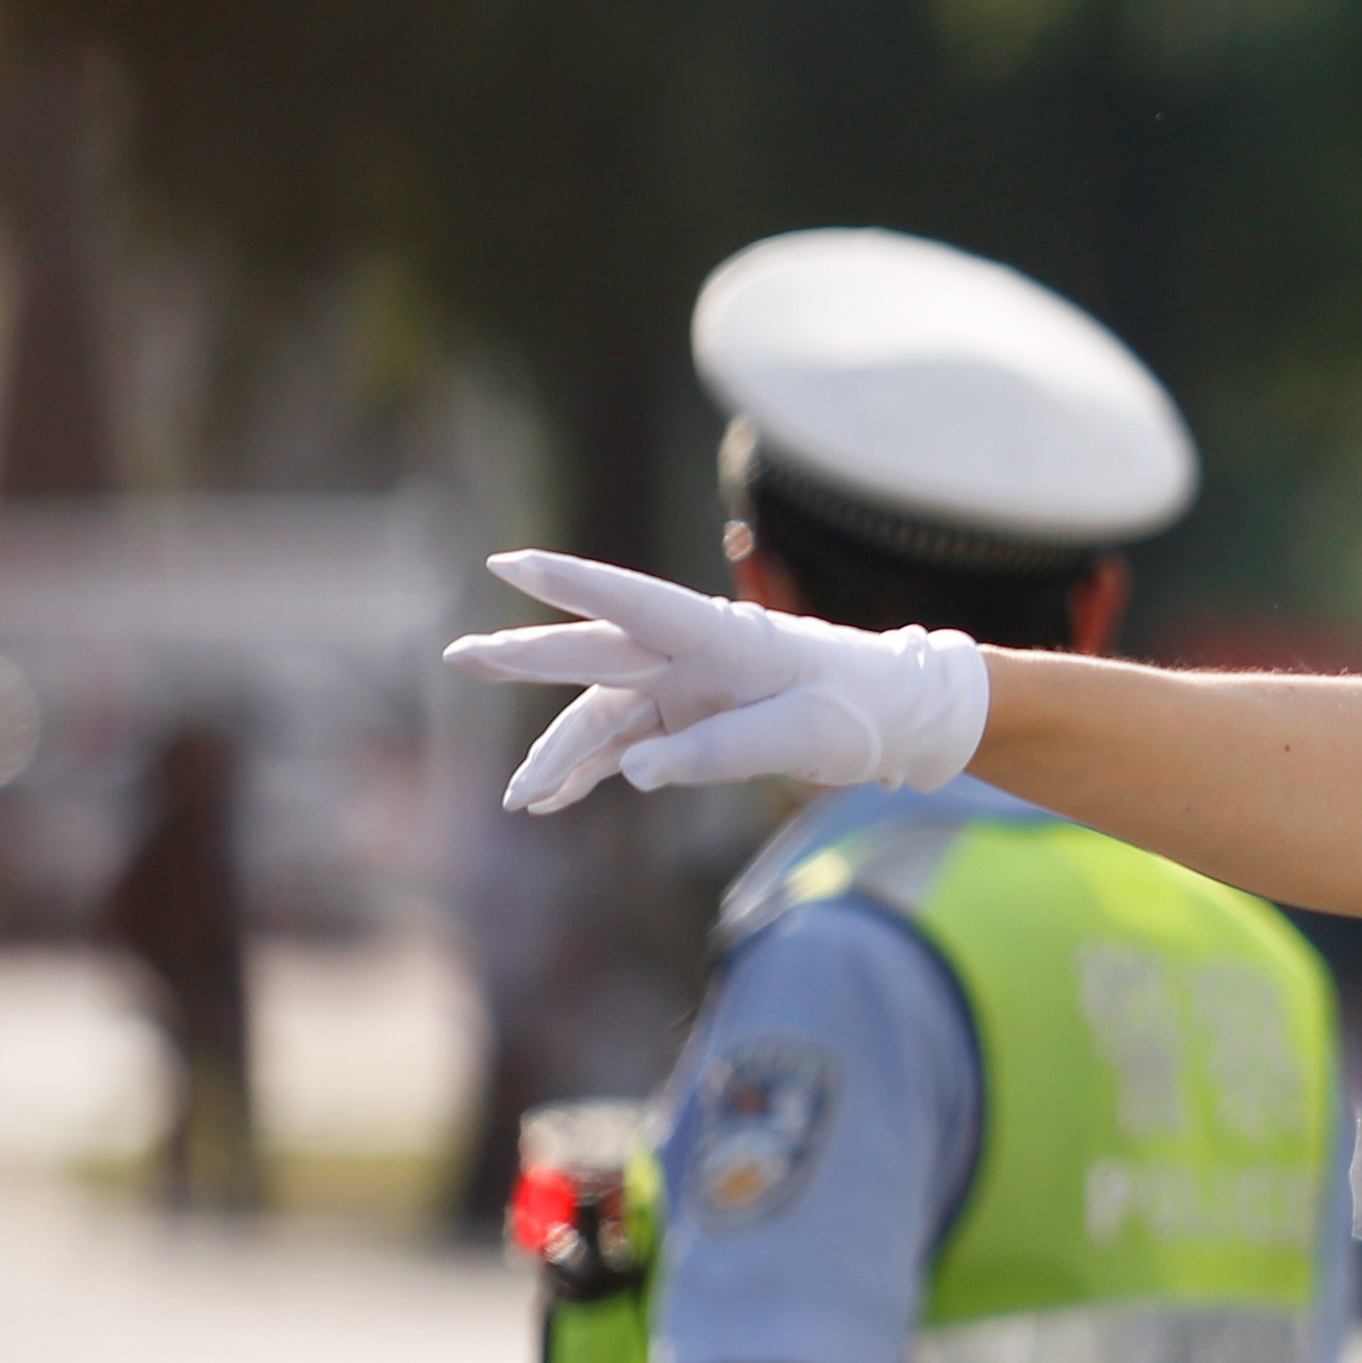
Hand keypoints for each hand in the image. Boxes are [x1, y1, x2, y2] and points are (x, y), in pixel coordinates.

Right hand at [443, 551, 991, 812]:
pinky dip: (589, 770)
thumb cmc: (861, 711)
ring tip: (522, 801)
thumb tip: (635, 774)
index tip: (511, 562)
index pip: (636, 602)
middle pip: (597, 654)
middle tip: (462, 656)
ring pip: (602, 715)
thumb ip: (723, 751)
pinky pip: (623, 744)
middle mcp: (691, 655)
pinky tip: (551, 799)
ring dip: (560, 755)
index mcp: (724, 637)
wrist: (899, 718)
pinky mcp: (686, 720)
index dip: (573, 583)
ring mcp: (684, 687)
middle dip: (528, 657)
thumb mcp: (805, 735)